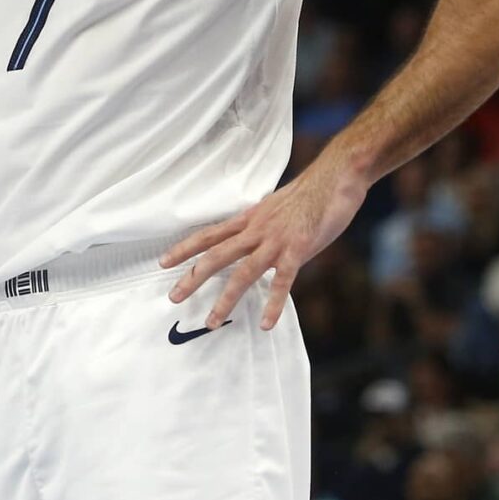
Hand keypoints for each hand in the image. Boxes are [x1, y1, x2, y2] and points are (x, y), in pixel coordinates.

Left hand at [162, 150, 370, 329]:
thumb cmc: (309, 194)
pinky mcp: (298, 249)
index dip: (184, 249)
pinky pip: (283, 282)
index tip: (163, 262)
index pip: (209, 235)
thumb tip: (255, 245)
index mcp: (249, 219)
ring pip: (242, 273)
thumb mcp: (275, 209)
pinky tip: (266, 323)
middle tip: (173, 298)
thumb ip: (262, 228)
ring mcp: (276, 241)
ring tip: (211, 322)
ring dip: (225, 300)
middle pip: (216, 256)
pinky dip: (273, 304)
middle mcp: (256, 230)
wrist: (335, 176)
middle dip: (192, 278)